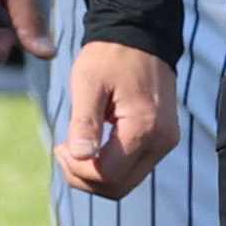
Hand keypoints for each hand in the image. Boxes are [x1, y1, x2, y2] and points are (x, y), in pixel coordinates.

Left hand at [53, 43, 176, 200]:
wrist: (141, 38)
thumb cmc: (111, 57)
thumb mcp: (89, 84)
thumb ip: (84, 123)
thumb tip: (80, 157)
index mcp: (144, 128)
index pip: (108, 175)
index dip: (78, 170)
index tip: (60, 146)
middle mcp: (161, 141)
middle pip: (119, 187)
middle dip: (84, 178)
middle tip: (64, 151)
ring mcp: (165, 142)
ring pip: (126, 182)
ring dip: (95, 175)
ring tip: (75, 148)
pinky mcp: (162, 140)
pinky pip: (133, 168)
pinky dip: (108, 166)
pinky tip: (92, 145)